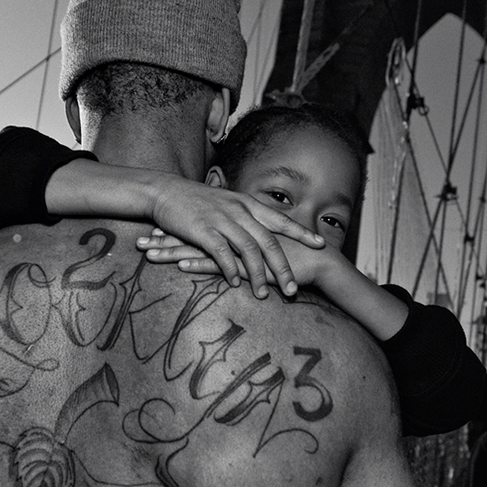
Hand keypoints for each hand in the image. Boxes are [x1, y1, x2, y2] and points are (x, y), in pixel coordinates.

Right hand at [141, 179, 323, 296]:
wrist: (165, 191)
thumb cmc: (196, 200)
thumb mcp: (227, 202)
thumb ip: (246, 215)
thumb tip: (262, 229)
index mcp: (247, 204)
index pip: (281, 219)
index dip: (301, 233)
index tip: (321, 244)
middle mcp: (239, 211)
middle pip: (269, 241)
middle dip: (283, 267)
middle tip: (293, 289)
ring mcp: (222, 220)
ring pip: (248, 250)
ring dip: (258, 275)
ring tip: (264, 295)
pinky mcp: (203, 230)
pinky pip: (222, 253)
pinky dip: (230, 269)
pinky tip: (235, 283)